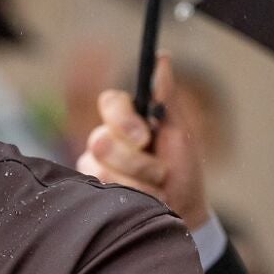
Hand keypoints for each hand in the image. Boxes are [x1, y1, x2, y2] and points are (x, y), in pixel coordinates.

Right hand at [76, 53, 210, 229]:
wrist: (183, 215)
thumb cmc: (183, 173)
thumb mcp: (181, 134)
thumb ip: (166, 98)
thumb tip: (162, 57)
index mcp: (127, 119)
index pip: (109, 102)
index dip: (123, 119)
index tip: (145, 137)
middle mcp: (105, 139)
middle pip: (101, 139)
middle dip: (137, 163)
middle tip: (161, 173)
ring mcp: (94, 165)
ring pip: (101, 168)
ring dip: (139, 185)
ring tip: (156, 192)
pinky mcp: (89, 190)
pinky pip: (99, 190)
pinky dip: (129, 198)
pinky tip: (141, 202)